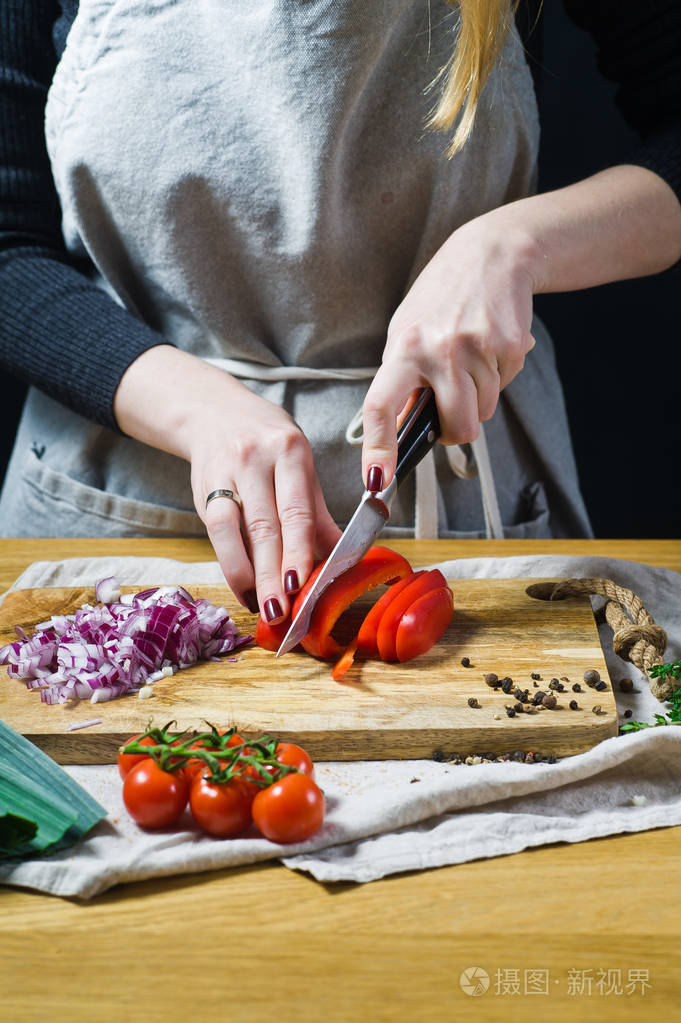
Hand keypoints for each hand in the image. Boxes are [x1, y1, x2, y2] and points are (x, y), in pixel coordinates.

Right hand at [113, 347, 341, 620]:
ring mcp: (225, 473)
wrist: (216, 413)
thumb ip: (318, 515)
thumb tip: (345, 559)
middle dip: (274, 573)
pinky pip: (216, 532)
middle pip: (265, 525)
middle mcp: (256, 460)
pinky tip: (243, 588)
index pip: (296, 508)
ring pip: (235, 531)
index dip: (299, 549)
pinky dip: (231, 564)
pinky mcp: (202, 488)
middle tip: (283, 612)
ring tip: (262, 608)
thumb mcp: (300, 468)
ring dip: (249, 575)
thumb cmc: (269, 446)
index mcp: (291, 452)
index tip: (303, 584)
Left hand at [360, 216, 536, 488]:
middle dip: (458, 430)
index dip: (378, 449)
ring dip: (479, 398)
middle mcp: (439, 350)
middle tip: (453, 409)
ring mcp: (477, 349)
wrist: (492, 255)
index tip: (376, 481)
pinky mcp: (510, 346)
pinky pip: (504, 387)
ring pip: (484, 411)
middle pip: (458, 428)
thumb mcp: (406, 332)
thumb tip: (402, 430)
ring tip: (471, 359)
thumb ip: (403, 380)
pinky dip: (498, 376)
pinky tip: (490, 347)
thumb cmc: (442, 299)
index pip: (381, 406)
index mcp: (403, 349)